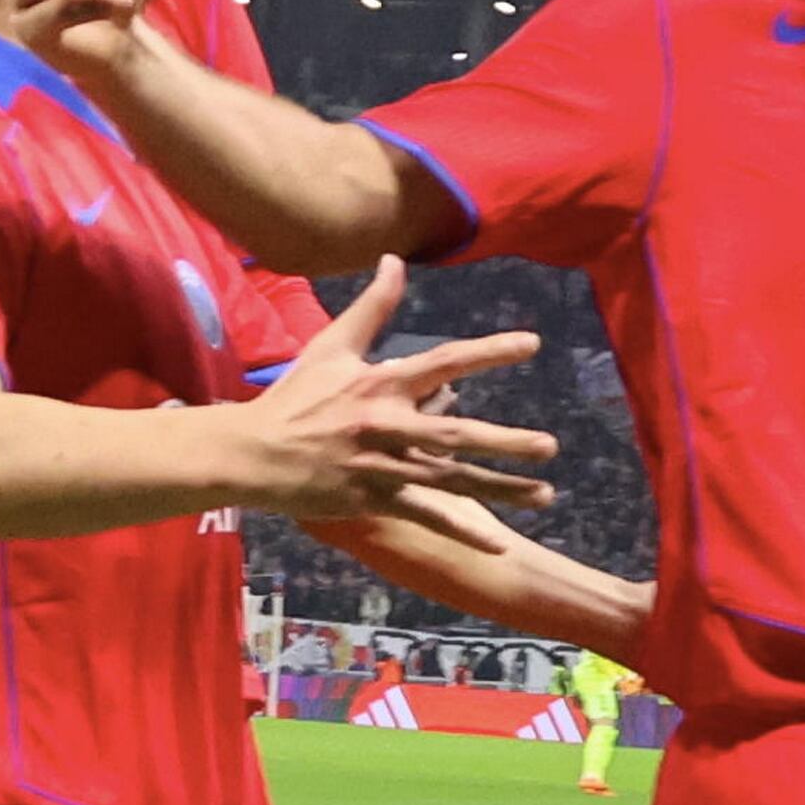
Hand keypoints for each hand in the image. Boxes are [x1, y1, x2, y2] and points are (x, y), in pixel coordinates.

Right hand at [230, 259, 552, 549]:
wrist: (254, 453)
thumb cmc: (294, 398)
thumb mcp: (331, 345)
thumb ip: (373, 306)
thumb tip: (395, 259)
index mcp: (381, 384)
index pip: (444, 362)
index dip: (489, 352)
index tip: (532, 344)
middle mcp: (386, 425)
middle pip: (456, 433)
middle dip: (504, 441)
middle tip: (550, 445)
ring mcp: (381, 467)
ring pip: (449, 480)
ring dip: (498, 488)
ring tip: (544, 494)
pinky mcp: (373, 500)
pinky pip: (425, 517)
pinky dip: (462, 531)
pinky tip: (497, 544)